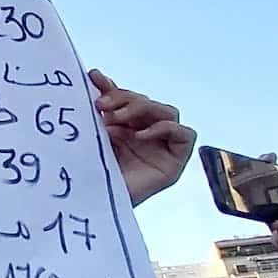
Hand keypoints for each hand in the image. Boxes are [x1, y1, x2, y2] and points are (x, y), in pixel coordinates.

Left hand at [89, 70, 195, 206]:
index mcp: (126, 127)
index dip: (112, 88)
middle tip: (101, 106)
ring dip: (143, 109)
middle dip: (125, 98)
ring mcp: (162, 146)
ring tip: (117, 119)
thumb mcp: (95, 133)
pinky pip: (185, 133)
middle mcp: (146, 134)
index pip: (127, 99)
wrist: (94, 203)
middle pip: (147, 102)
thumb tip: (95, 73)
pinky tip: (140, 135)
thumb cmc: (92, 171)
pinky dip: (165, 128)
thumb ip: (101, 106)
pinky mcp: (175, 161)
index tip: (92, 78)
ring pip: (167, 111)